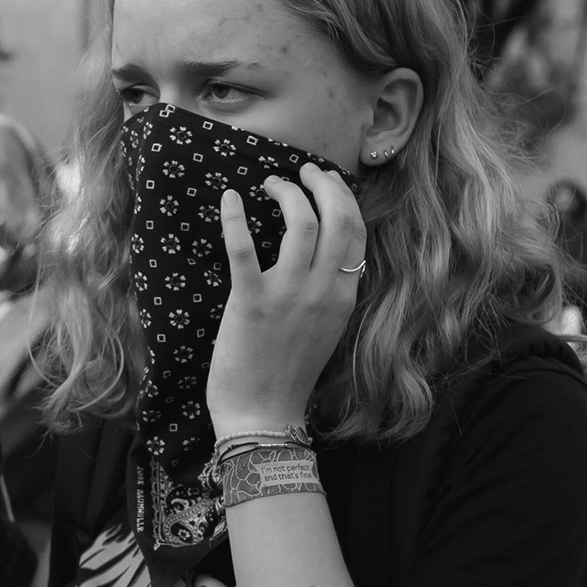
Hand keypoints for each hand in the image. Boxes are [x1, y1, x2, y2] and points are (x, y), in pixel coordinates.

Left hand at [206, 164, 365, 438]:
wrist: (264, 415)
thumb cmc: (288, 373)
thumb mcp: (326, 329)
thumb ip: (331, 292)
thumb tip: (325, 255)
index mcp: (345, 296)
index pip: (355, 231)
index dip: (343, 197)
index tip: (325, 182)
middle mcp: (324, 290)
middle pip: (337, 217)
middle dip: (321, 183)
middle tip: (302, 171)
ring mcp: (289, 295)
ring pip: (300, 223)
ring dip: (286, 192)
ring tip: (268, 184)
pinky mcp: (251, 303)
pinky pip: (244, 249)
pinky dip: (234, 219)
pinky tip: (230, 198)